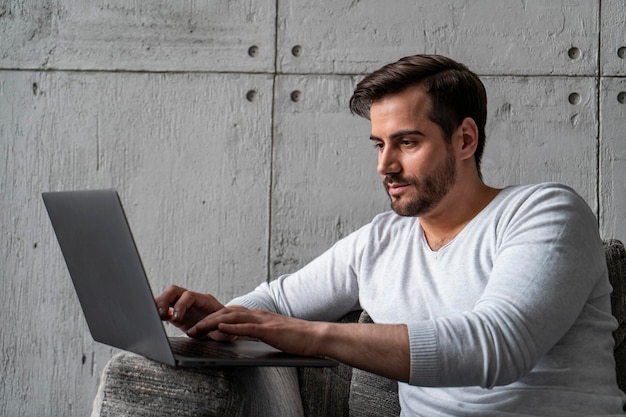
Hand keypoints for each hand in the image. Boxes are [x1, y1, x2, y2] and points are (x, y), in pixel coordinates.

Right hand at [154, 285, 237, 340]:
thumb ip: (220, 330)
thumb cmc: (227, 328)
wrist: (225, 328)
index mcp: (204, 301)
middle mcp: (192, 300)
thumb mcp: (226, 331)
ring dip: (157, 305)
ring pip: (166, 297)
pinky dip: (156, 312)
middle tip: (159, 314)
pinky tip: (152, 320)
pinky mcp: (176, 315)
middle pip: (174, 290)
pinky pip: (163, 309)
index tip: (176, 317)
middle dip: (164, 300)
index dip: (180, 305)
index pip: (189, 296)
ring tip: (152, 317)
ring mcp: (183, 306)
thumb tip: (217, 330)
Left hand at [188, 308, 322, 356]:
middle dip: (206, 320)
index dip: (212, 318)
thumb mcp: (270, 333)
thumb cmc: (295, 337)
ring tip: (198, 328)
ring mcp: (263, 320)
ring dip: (213, 322)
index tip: (198, 326)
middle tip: (191, 328)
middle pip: (226, 312)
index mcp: (257, 315)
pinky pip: (247, 327)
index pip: (229, 313)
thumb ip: (255, 332)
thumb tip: (240, 336)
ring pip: (232, 318)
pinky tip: (221, 329)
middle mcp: (258, 314)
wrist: (314, 335)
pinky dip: (232, 328)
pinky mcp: (269, 330)